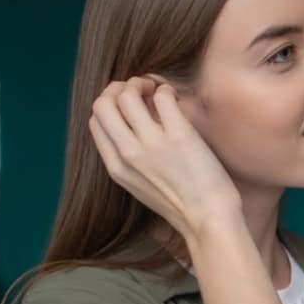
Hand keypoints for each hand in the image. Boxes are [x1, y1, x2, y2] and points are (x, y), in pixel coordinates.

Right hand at [88, 77, 241, 241]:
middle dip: (118, 88)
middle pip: (102, 103)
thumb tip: (131, 124)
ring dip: (141, 83)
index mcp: (116, 167)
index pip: (95, 121)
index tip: (128, 104)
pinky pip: (162, 97)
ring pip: (127, 94)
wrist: (208, 220)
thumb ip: (129, 159)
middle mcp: (128, 154)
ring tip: (156, 90)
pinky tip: (175, 98)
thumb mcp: (140, 186)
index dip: (110, 104)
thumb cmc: (181, 205)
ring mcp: (152, 144)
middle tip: (139, 90)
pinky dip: (166, 90)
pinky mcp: (178, 136)